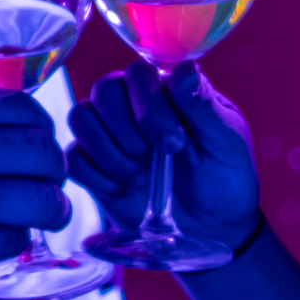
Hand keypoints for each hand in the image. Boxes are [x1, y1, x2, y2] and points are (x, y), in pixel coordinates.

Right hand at [0, 81, 71, 299]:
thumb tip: (6, 124)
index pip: (25, 109)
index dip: (40, 130)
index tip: (37, 145)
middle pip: (44, 152)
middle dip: (52, 169)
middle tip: (45, 181)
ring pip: (45, 198)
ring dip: (51, 207)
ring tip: (44, 212)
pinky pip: (15, 237)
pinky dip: (13, 238)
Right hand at [65, 61, 259, 249]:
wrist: (210, 229)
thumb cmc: (224, 179)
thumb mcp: (225, 143)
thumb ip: (203, 105)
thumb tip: (184, 69)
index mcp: (167, 92)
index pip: (138, 74)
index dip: (149, 107)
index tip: (175, 143)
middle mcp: (132, 106)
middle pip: (104, 90)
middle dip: (127, 131)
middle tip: (152, 159)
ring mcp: (109, 135)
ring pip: (81, 117)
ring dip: (110, 153)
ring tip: (138, 176)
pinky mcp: (92, 166)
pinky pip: (73, 157)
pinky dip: (97, 176)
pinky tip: (124, 190)